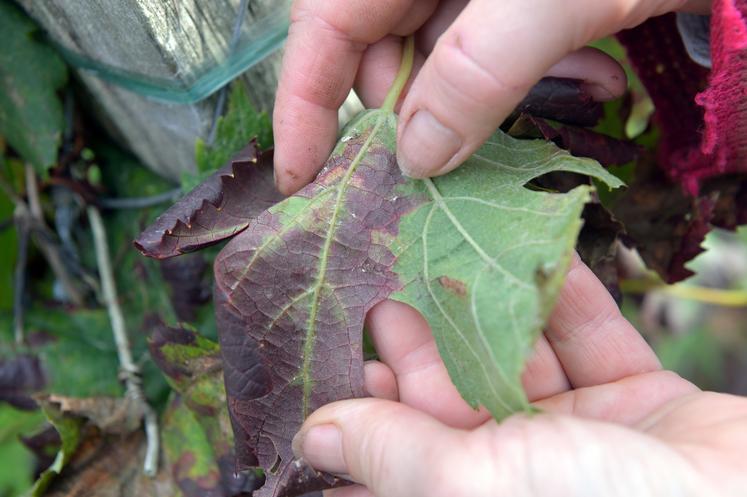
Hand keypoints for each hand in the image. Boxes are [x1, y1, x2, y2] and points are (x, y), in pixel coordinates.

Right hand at [273, 0, 711, 193]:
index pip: (324, 24)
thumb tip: (415, 158)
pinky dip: (523, 77)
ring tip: (571, 81)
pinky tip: (587, 70)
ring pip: (439, 59)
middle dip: (415, 111)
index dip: (303, 104)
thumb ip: (479, 70)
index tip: (298, 179)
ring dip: (486, 98)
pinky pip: (487, 50)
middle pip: (379, 49)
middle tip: (452, 159)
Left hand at [292, 255, 746, 495]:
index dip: (380, 390)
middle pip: (462, 389)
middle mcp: (526, 471)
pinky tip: (539, 244)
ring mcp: (586, 435)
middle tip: (397, 270)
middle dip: (431, 331)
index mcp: (477, 494)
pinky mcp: (642, 401)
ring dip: (495, 300)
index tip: (357, 328)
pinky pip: (595, 339)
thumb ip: (396, 455)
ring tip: (454, 241)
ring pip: (526, 355)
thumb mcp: (478, 486)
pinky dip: (570, 294)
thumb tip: (315, 436)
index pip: (409, 442)